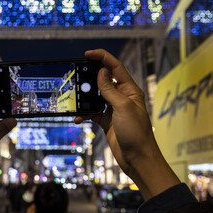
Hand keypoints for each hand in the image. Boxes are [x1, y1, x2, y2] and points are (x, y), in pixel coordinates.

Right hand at [74, 49, 178, 199]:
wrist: (138, 159)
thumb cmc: (136, 133)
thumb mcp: (122, 108)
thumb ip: (110, 90)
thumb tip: (102, 72)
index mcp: (130, 90)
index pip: (116, 67)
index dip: (102, 57)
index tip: (87, 53)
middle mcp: (122, 97)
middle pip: (104, 79)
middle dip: (90, 76)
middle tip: (76, 74)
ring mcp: (114, 109)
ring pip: (96, 96)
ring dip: (85, 96)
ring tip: (74, 96)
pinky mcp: (107, 121)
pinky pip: (92, 112)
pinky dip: (83, 114)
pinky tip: (77, 118)